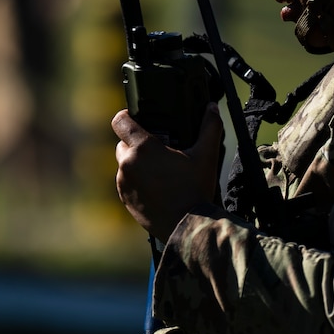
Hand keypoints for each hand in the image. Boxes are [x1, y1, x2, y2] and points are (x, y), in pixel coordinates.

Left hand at [111, 103, 223, 241]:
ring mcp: (124, 183)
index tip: (137, 118)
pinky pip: (127, 183)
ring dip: (137, 164)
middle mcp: (128, 164)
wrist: (187, 226)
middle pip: (122, 143)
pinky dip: (137, 182)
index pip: (120, 121)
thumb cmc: (195, 189)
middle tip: (157, 149)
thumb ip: (210, 127)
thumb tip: (212, 107)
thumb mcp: (206, 155)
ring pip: (124, 165)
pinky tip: (156, 187)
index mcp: (143, 148)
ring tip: (159, 170)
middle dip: (136, 144)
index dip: (127, 116)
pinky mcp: (125, 199)